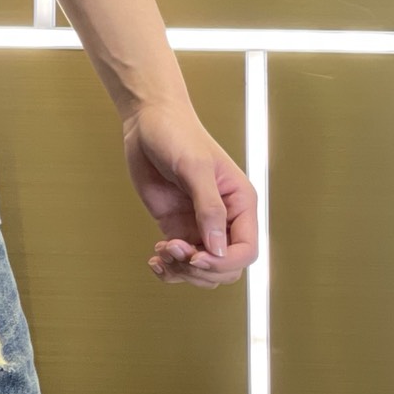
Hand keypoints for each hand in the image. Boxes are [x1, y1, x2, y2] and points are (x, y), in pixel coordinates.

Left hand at [121, 99, 257, 287]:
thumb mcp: (195, 168)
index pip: (246, 251)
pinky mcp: (177, 226)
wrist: (147, 121)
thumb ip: (208, 208)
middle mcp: (225, 218)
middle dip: (199, 270)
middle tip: (171, 250)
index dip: (223, 262)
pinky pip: (180, 261)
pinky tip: (154, 260)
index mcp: (241, 203)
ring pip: (203, 270)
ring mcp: (200, 225)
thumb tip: (217, 249)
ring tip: (160, 253)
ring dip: (182, 272)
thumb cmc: (177, 134)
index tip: (194, 257)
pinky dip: (169, 269)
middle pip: (226, 267)